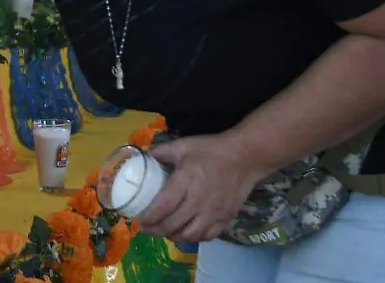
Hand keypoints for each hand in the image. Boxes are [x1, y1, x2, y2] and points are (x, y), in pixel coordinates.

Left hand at [134, 133, 269, 242]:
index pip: (162, 207)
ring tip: (163, 231)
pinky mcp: (225, 219)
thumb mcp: (183, 146)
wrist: (245, 157)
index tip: (138, 219)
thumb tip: (143, 156)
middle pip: (172, 225)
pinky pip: (206, 237)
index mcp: (185, 182)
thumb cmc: (211, 150)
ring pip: (188, 235)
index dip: (148, 218)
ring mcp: (213, 213)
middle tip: (146, 227)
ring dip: (172, 236)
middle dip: (155, 230)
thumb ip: (161, 152)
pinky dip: (192, 238)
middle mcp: (198, 202)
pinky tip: (185, 232)